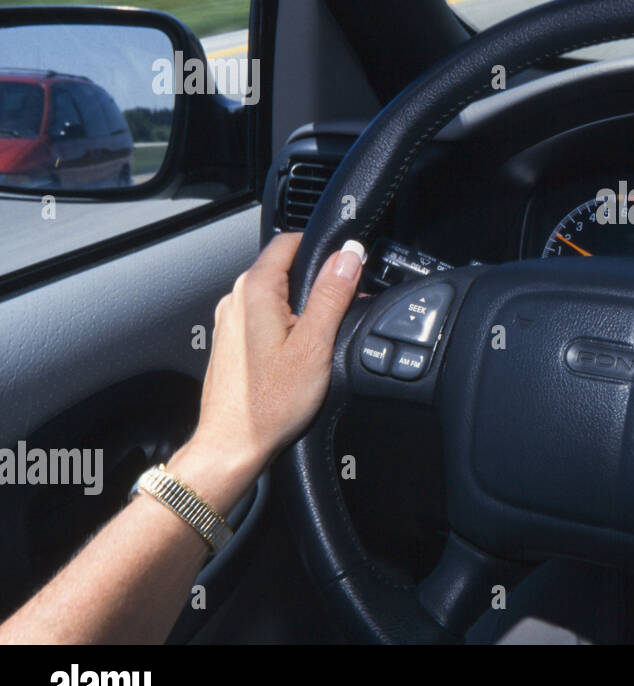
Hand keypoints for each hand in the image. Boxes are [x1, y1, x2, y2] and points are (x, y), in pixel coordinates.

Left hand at [168, 233, 363, 510]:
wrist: (233, 444)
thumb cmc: (270, 403)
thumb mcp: (315, 344)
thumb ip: (332, 294)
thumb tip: (349, 256)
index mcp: (255, 289)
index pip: (290, 241)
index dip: (324, 248)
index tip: (348, 265)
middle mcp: (236, 298)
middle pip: (284, 267)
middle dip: (317, 280)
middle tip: (343, 307)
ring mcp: (230, 320)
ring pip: (275, 293)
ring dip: (303, 304)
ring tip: (324, 335)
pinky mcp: (232, 341)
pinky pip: (264, 316)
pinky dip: (287, 323)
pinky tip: (300, 352)